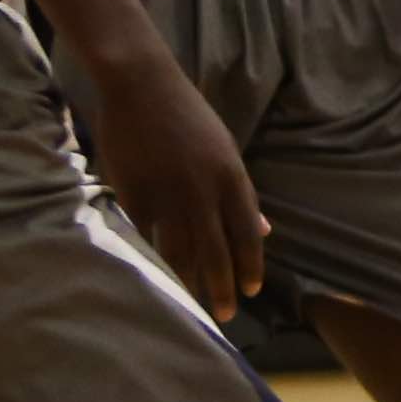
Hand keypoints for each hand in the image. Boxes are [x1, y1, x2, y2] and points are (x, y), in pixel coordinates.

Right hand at [87, 49, 270, 311]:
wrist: (142, 86)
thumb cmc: (187, 117)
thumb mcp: (225, 151)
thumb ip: (244, 194)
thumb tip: (266, 231)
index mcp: (232, 177)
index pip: (248, 233)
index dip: (251, 266)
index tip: (253, 291)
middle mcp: (203, 190)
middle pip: (217, 252)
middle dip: (224, 288)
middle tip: (228, 315)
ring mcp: (168, 194)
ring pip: (181, 252)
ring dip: (189, 283)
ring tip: (193, 305)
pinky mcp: (135, 195)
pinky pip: (146, 238)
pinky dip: (152, 261)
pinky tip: (157, 279)